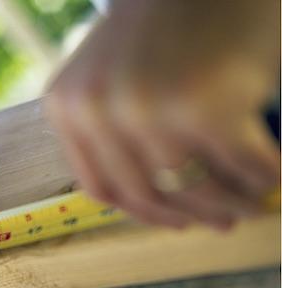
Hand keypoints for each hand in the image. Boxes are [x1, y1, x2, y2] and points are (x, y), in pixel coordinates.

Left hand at [47, 0, 279, 229]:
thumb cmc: (164, 24)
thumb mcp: (111, 77)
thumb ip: (116, 132)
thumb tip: (163, 205)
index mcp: (68, 107)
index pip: (103, 187)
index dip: (142, 211)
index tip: (174, 218)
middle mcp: (99, 111)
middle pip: (147, 194)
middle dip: (190, 216)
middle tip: (222, 221)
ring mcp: (149, 109)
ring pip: (194, 189)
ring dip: (230, 205)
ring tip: (249, 204)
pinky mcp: (208, 106)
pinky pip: (244, 165)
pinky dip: (265, 177)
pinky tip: (275, 177)